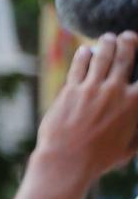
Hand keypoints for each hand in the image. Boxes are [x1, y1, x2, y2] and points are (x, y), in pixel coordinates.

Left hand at [32, 32, 137, 188]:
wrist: (66, 161)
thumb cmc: (100, 159)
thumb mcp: (130, 148)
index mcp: (135, 104)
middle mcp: (115, 91)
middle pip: (125, 56)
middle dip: (129, 41)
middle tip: (129, 36)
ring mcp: (91, 88)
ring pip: (101, 56)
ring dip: (106, 43)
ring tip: (108, 38)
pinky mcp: (70, 90)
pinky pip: (78, 66)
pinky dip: (83, 55)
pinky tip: (85, 50)